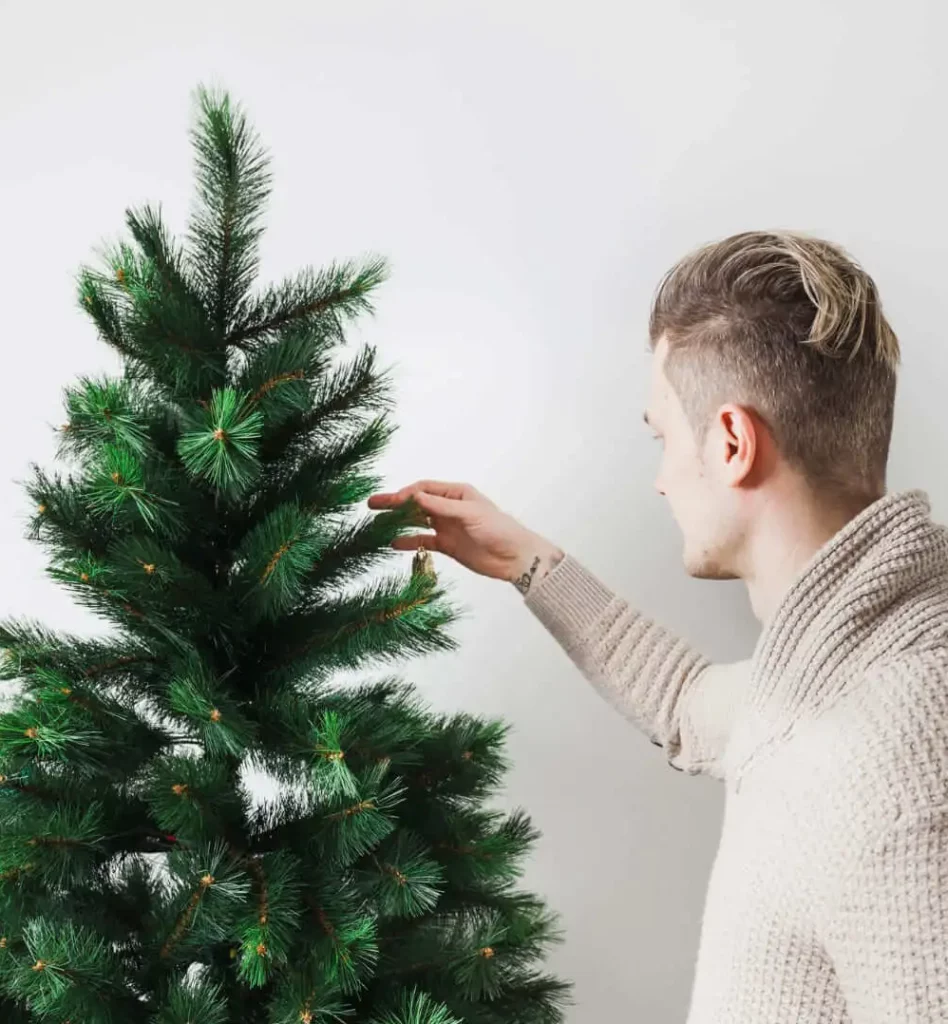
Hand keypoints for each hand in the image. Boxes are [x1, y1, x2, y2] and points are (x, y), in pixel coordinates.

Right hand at [367, 479, 563, 591]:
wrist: (515, 557)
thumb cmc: (499, 529)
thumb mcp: (469, 513)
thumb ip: (441, 506)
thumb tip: (414, 496)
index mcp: (457, 494)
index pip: (424, 489)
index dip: (405, 493)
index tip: (390, 501)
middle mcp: (449, 508)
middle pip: (416, 503)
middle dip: (395, 504)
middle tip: (372, 504)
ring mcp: (447, 526)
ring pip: (417, 521)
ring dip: (399, 522)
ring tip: (377, 525)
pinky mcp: (448, 545)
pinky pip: (424, 541)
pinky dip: (410, 542)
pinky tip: (394, 544)